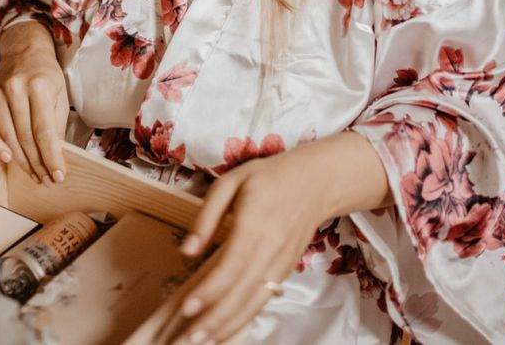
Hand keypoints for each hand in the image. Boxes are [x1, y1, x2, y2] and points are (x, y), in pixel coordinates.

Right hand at [0, 21, 68, 184]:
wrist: (24, 53)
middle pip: (26, 137)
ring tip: (35, 176)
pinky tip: (7, 160)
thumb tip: (55, 155)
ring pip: (9, 138)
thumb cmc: (46, 76)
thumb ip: (57, 123)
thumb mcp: (60, 94)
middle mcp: (16, 91)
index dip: (51, 156)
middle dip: (38, 163)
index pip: (45, 130)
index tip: (58, 176)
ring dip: (22, 162)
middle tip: (48, 181)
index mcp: (39, 86)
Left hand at [174, 132, 391, 343]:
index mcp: (255, 222)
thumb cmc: (269, 177)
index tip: (187, 307)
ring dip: (229, 325)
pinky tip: (227, 329)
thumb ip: (207, 216)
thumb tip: (188, 250)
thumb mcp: (231, 182)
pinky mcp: (286, 269)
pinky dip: (246, 318)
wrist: (316, 182)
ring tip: (204, 342)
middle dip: (215, 319)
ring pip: (255, 301)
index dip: (210, 290)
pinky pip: (264, 298)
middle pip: (243, 291)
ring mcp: (282, 262)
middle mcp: (271, 248)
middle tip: (189, 338)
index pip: (231, 265)